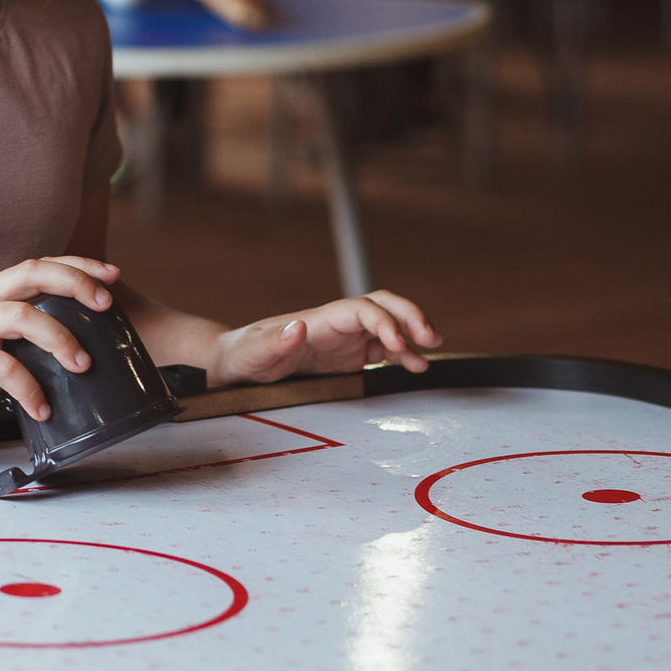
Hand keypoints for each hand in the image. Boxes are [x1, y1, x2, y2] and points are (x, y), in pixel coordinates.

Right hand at [0, 256, 119, 437]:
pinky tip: (42, 408)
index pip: (38, 265)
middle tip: (105, 305)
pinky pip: (0, 366)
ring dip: (58, 338)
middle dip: (74, 283)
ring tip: (82, 365)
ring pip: (20, 315)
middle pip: (30, 273)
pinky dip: (28, 386)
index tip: (112, 275)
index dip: (77, 266)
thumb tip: (76, 345)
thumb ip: (23, 338)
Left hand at [203, 289, 439, 387]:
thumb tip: (297, 327)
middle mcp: (336, 324)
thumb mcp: (253, 352)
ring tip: (431, 347)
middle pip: (382, 305)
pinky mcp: (348, 355)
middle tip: (430, 337)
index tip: (397, 342)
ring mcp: (344, 338)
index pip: (360, 309)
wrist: (238, 362)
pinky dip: (403, 354)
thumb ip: (274, 341)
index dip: (383, 321)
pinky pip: (383, 348)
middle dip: (409, 315)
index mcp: (318, 320)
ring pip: (388, 324)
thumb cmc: (243, 355)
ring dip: (412, 332)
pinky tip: (415, 365)